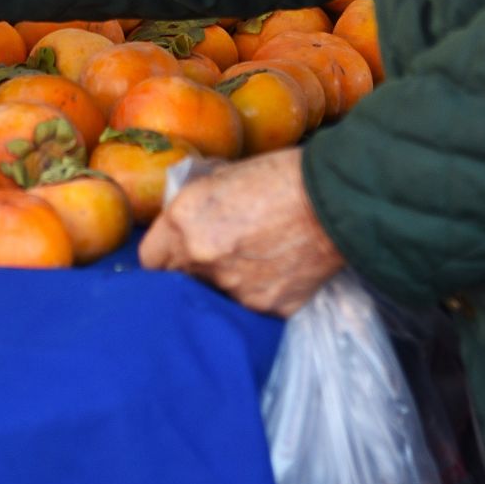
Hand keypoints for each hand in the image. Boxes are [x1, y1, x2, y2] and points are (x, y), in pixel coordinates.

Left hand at [139, 149, 343, 315]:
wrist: (335, 199)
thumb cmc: (279, 176)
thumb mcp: (220, 176)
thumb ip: (193, 205)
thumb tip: (180, 221)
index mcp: (185, 221)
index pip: (149, 260)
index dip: (162, 254)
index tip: (175, 250)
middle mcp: (202, 260)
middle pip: (177, 281)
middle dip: (189, 270)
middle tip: (214, 254)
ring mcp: (234, 289)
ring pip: (212, 296)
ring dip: (222, 283)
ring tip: (249, 260)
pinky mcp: (266, 307)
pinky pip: (248, 304)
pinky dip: (255, 291)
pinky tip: (273, 270)